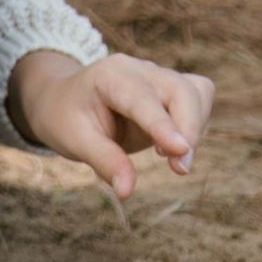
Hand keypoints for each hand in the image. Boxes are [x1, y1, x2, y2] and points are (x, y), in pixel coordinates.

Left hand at [7, 51, 214, 199]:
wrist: (63, 100)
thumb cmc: (66, 119)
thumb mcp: (75, 142)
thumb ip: (104, 162)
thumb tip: (127, 191)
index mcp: (111, 76)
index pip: (143, 99)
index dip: (163, 125)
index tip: (180, 151)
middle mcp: (140, 70)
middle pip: (181, 89)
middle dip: (189, 128)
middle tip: (180, 169)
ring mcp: (158, 77)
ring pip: (197, 92)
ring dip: (195, 127)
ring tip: (174, 161)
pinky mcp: (170, 90)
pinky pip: (198, 99)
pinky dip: (196, 124)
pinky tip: (174, 148)